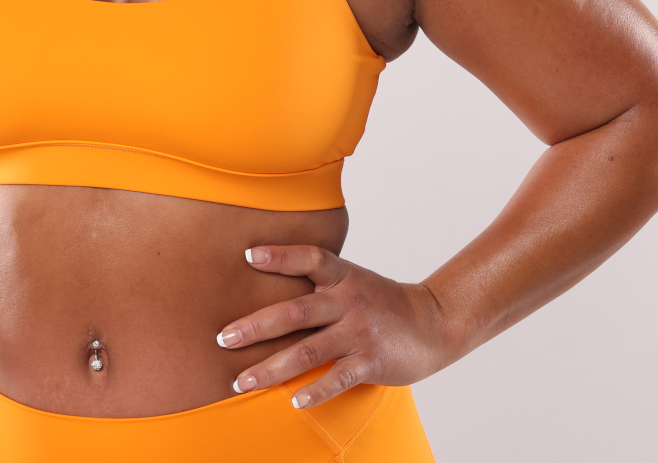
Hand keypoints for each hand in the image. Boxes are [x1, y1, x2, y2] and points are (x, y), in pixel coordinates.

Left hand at [215, 245, 454, 408]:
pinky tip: (294, 402)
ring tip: (241, 381)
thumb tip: (265, 278)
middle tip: (223, 338)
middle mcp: (349, 301)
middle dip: (256, 326)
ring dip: (271, 368)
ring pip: (308, 351)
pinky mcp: (372, 361)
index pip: (310, 258)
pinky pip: (338, 379)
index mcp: (343, 276)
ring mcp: (360, 332)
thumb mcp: (353, 280)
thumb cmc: (381, 303)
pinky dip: (315, 391)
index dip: (280, 256)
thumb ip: (318, 281)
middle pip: (296, 311)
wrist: (433, 323)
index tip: (248, 256)